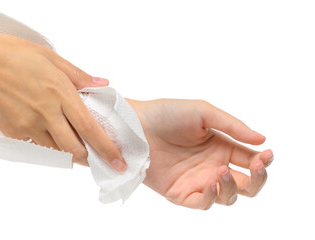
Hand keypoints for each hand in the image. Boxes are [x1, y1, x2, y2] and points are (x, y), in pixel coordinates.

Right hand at [0, 27, 126, 170]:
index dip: (106, 149)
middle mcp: (45, 113)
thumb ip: (79, 75)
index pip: (90, 129)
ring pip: (57, 150)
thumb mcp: (49, 57)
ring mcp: (27, 125)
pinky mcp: (12, 132)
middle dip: (90, 158)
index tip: (118, 161)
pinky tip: (50, 133)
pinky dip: (49, 144)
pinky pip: (38, 145)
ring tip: (75, 143)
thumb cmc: (9, 54)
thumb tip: (102, 83)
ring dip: (70, 152)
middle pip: (75, 149)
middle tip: (97, 157)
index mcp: (60, 93)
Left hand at [128, 99, 273, 208]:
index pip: (250, 160)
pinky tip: (210, 182)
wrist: (136, 125)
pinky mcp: (179, 192)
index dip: (263, 161)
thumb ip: (232, 126)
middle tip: (256, 166)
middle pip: (246, 184)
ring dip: (232, 188)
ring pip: (228, 197)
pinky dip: (211, 197)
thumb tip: (262, 140)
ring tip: (222, 170)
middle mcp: (212, 166)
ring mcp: (197, 180)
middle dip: (257, 179)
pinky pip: (202, 203)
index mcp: (221, 147)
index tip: (267, 155)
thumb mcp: (203, 113)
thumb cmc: (167, 114)